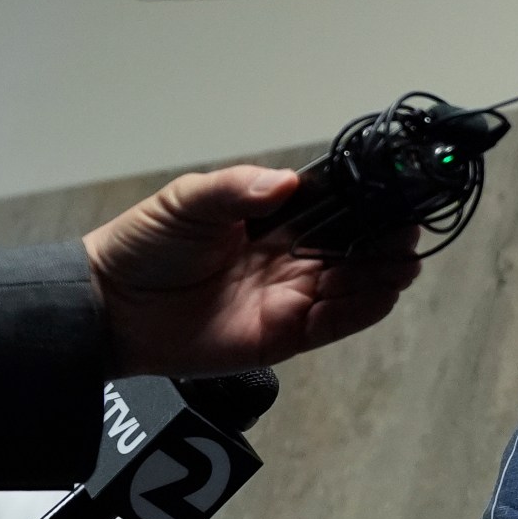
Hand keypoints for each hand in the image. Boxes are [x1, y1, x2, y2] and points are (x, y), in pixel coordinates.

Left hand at [85, 166, 418, 377]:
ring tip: (402, 263)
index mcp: (277, 219)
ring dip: (383, 275)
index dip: (369, 203)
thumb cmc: (147, 245)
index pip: (337, 208)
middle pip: (356, 248)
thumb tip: (287, 183)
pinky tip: (380, 294)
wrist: (110, 307)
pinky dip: (360, 310)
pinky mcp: (283, 335)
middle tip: (407, 232)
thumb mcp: (188, 201)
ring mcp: (291, 298)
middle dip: (387, 241)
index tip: (397, 195)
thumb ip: (237, 188)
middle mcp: (293, 257)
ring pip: (354, 286)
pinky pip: (333, 324)